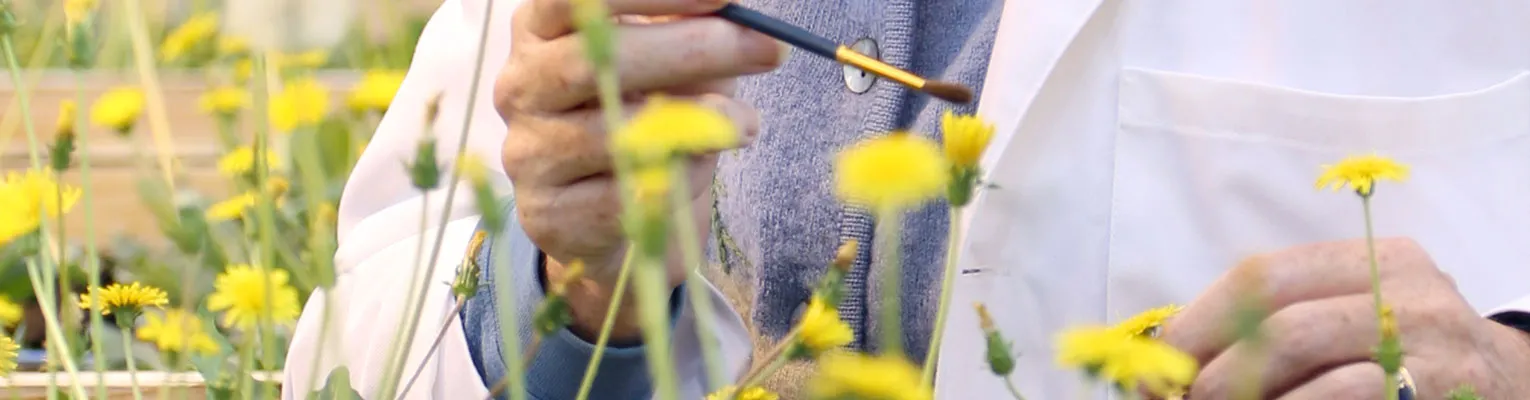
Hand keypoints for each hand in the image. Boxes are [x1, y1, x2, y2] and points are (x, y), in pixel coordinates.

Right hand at [495, 0, 781, 337]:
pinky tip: (706, 164)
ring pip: (616, 135)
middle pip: (595, 61)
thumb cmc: (644, 111)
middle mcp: (520, 85)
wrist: (609, 212)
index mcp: (541, 29)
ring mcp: (528, 152)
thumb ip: (694, 31)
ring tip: (747, 123)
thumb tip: (747, 22)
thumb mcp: (670, 60)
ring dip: (701, 125)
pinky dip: (683, 177)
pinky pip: (626, 196)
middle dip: (693, 50)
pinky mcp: (547, 214)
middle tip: (768, 49)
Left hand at [1159, 238, 1529, 398]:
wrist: (1512, 386)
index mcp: (1372, 258)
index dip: (1199, 320)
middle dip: (1214, 369)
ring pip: (1308, 361)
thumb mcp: (1353, 317)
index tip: (1158, 361)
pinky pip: (1350, 397)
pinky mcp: (1442, 389)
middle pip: (1280, 321)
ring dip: (1245, 396)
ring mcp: (1430, 342)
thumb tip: (1172, 356)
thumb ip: (1279, 322)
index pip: (1262, 276)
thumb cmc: (1403, 356)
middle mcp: (1405, 289)